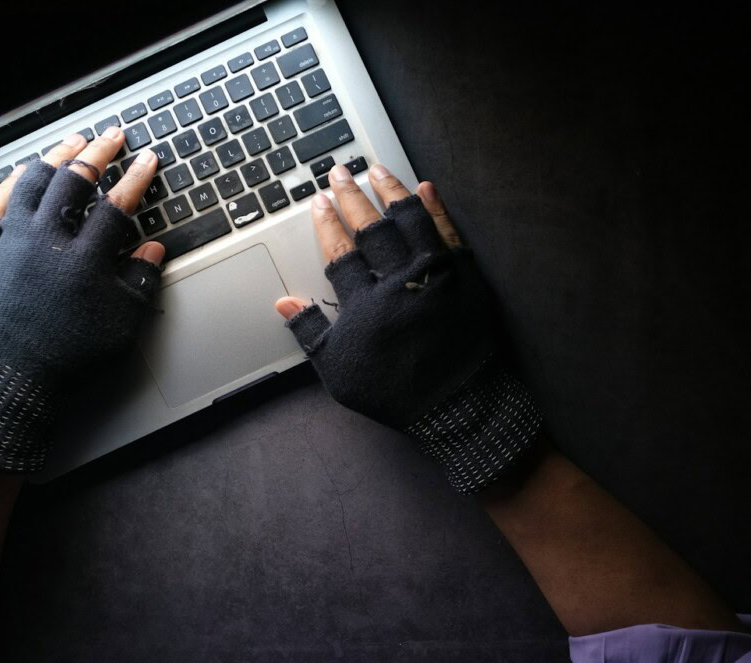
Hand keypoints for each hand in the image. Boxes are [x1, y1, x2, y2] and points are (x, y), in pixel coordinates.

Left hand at [0, 127, 165, 472]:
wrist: (9, 380)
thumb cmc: (68, 358)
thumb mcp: (121, 326)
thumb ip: (140, 282)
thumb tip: (153, 249)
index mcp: (84, 259)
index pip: (117, 205)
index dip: (136, 178)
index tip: (148, 160)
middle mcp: (46, 241)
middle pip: (74, 180)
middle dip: (99, 153)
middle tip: (113, 136)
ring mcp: (12, 241)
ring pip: (34, 181)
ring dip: (56, 157)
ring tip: (73, 144)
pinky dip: (13, 182)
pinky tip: (25, 172)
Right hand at [274, 163, 542, 493]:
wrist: (459, 407)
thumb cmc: (395, 392)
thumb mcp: (340, 372)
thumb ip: (311, 333)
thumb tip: (283, 303)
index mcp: (365, 304)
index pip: (339, 251)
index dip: (326, 223)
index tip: (318, 201)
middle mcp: (399, 281)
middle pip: (371, 228)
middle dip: (351, 197)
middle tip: (339, 172)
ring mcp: (436, 275)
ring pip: (410, 220)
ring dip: (391, 191)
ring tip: (377, 169)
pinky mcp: (467, 276)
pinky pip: (450, 232)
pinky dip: (437, 208)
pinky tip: (426, 188)